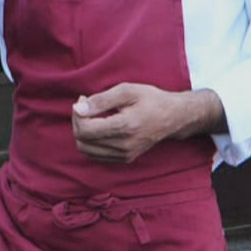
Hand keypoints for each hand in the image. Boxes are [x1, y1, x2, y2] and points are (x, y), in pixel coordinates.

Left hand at [71, 83, 221, 163]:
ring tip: (91, 116)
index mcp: (125, 127)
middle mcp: (124, 146)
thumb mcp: (126, 91)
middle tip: (86, 105)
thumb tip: (78, 109)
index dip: (77, 113)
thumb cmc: (151, 100)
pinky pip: (95, 155)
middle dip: (78, 122)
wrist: (173, 117)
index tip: (83, 99)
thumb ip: (100, 100)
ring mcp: (125, 155)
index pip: (85, 129)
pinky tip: (98, 127)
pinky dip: (90, 141)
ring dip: (82, 132)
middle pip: (82, 141)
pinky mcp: (124, 159)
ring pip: (86, 150)